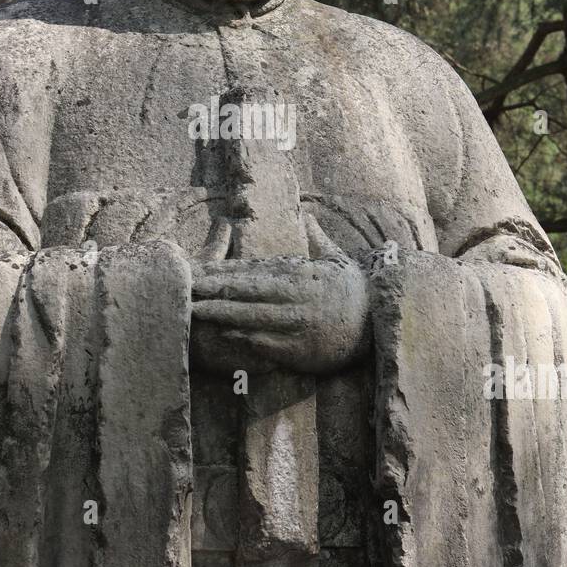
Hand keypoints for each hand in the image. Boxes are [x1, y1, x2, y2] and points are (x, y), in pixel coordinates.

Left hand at [190, 252, 370, 376]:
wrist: (383, 323)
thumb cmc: (356, 292)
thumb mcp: (338, 260)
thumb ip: (318, 239)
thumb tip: (309, 217)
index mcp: (299, 274)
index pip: (252, 272)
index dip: (222, 272)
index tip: (197, 270)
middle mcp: (296, 296)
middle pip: (247, 291)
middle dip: (214, 289)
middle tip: (184, 286)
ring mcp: (298, 323)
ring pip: (253, 316)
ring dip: (222, 313)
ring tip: (195, 310)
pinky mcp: (302, 349)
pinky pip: (269, 343)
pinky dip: (245, 338)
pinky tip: (224, 335)